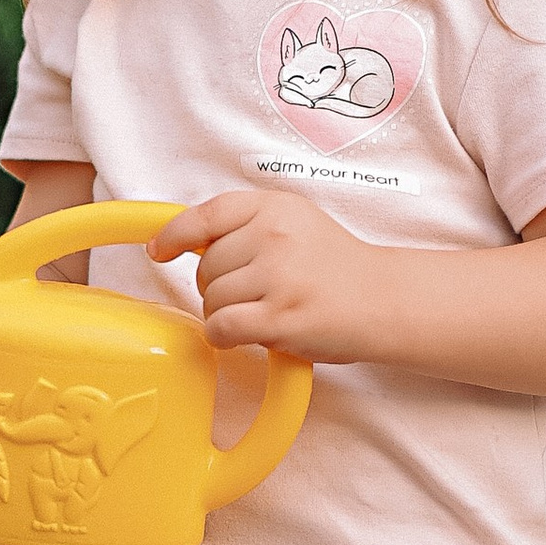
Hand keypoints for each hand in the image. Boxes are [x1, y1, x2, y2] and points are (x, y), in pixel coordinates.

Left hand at [151, 184, 390, 362]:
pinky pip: (221, 327)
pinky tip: (243, 336)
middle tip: (252, 296)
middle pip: (205, 267)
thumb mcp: (296, 225)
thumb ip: (248, 226)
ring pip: (210, 300)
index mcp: (276, 207)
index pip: (208, 214)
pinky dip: (223, 337)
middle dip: (217, 288)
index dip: (175, 234)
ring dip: (224, 315)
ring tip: (260, 314)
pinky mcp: (281, 317)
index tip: (159, 249)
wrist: (385, 300)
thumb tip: (185, 240)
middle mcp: (275, 236)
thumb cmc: (336, 268)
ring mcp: (279, 276)